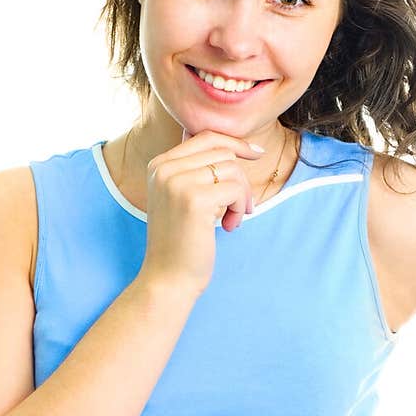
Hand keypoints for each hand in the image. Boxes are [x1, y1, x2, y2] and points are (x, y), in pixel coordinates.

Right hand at [140, 127, 262, 296]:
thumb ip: (198, 171)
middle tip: (240, 208)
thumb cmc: (181, 242)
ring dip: (241, 197)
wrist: (167, 279)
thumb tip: (236, 146)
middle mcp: (164, 168)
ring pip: (232, 169)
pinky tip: (228, 226)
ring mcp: (177, 182)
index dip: (235, 143)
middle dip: (240, 179)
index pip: (205, 136)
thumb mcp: (183, 198)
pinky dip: (240, 208)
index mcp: (159, 165)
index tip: (257, 154)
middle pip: (222, 151)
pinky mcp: (194, 200)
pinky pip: (235, 189)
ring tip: (231, 220)